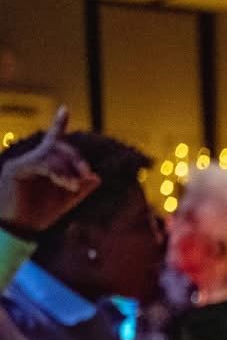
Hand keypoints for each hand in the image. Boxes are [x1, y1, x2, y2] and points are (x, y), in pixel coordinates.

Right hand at [0, 106, 99, 234]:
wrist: (20, 229)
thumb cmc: (40, 215)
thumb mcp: (67, 201)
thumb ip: (81, 188)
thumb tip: (97, 177)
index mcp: (43, 164)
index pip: (52, 140)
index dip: (58, 124)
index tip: (64, 109)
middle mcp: (31, 159)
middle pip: (56, 146)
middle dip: (75, 158)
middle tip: (86, 174)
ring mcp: (21, 163)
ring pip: (50, 154)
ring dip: (67, 169)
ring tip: (74, 186)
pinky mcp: (16, 170)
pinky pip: (41, 164)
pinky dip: (57, 172)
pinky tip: (68, 184)